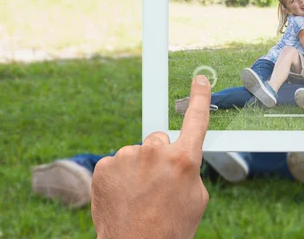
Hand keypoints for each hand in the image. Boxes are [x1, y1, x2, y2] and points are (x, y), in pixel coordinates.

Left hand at [91, 76, 211, 238]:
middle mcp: (155, 152)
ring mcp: (126, 157)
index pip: (196, 119)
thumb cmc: (171, 228)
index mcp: (184, 159)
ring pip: (137, 154)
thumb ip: (190, 169)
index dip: (200, 97)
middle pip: (160, 140)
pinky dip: (119, 176)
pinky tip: (123, 196)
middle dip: (161, 156)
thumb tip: (180, 158)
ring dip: (139, 168)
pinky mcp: (103, 166)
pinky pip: (117, 163)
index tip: (200, 80)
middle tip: (158, 184)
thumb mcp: (197, 198)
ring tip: (139, 196)